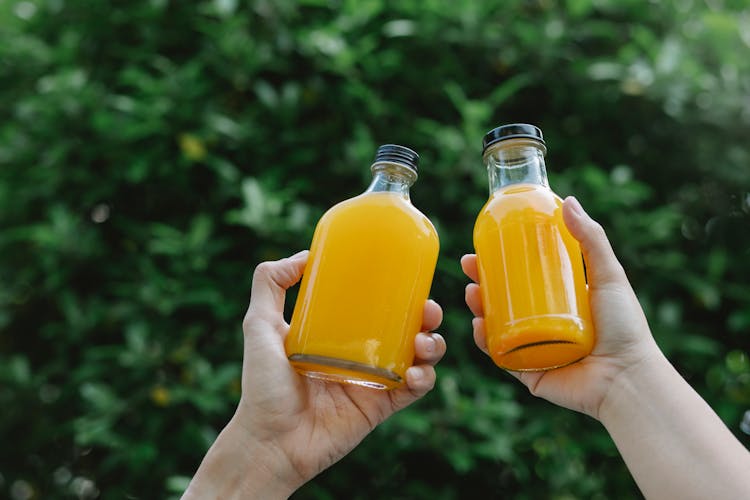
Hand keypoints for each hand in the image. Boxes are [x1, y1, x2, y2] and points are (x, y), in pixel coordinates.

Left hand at [184, 250, 445, 498]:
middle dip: (427, 316)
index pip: (377, 304)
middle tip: (428, 310)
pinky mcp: (381, 407)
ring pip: (419, 356)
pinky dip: (424, 379)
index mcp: (340, 332)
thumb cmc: (261, 385)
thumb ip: (270, 284)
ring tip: (423, 343)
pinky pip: (414, 390)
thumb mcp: (259, 324)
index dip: (399, 291)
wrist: (270, 440)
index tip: (410, 276)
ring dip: (432, 345)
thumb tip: (305, 255)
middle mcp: (361, 353)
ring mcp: (374, 380)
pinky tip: (417, 372)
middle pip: (407, 327)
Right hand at [461, 196, 659, 418]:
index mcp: (560, 302)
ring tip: (472, 294)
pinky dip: (485, 342)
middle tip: (470, 268)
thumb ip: (592, 238)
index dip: (501, 263)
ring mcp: (533, 348)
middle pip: (504, 300)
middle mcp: (544, 324)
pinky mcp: (527, 372)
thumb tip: (567, 201)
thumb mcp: (609, 275)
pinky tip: (478, 326)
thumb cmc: (625, 327)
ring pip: (496, 326)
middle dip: (482, 283)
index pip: (523, 277)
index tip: (483, 247)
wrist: (626, 378)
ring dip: (478, 308)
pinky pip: (500, 356)